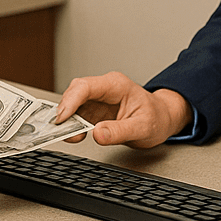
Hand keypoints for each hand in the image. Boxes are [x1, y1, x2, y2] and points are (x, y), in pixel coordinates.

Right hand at [54, 71, 191, 148]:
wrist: (161, 119)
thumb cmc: (156, 118)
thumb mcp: (143, 128)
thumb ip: (120, 131)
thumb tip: (97, 134)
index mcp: (116, 85)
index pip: (86, 86)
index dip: (71, 100)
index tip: (62, 117)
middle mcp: (104, 89)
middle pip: (75, 92)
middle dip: (65, 110)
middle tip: (59, 129)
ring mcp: (97, 99)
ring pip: (72, 103)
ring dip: (66, 119)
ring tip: (66, 135)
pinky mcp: (94, 111)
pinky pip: (77, 114)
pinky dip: (71, 125)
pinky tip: (71, 134)